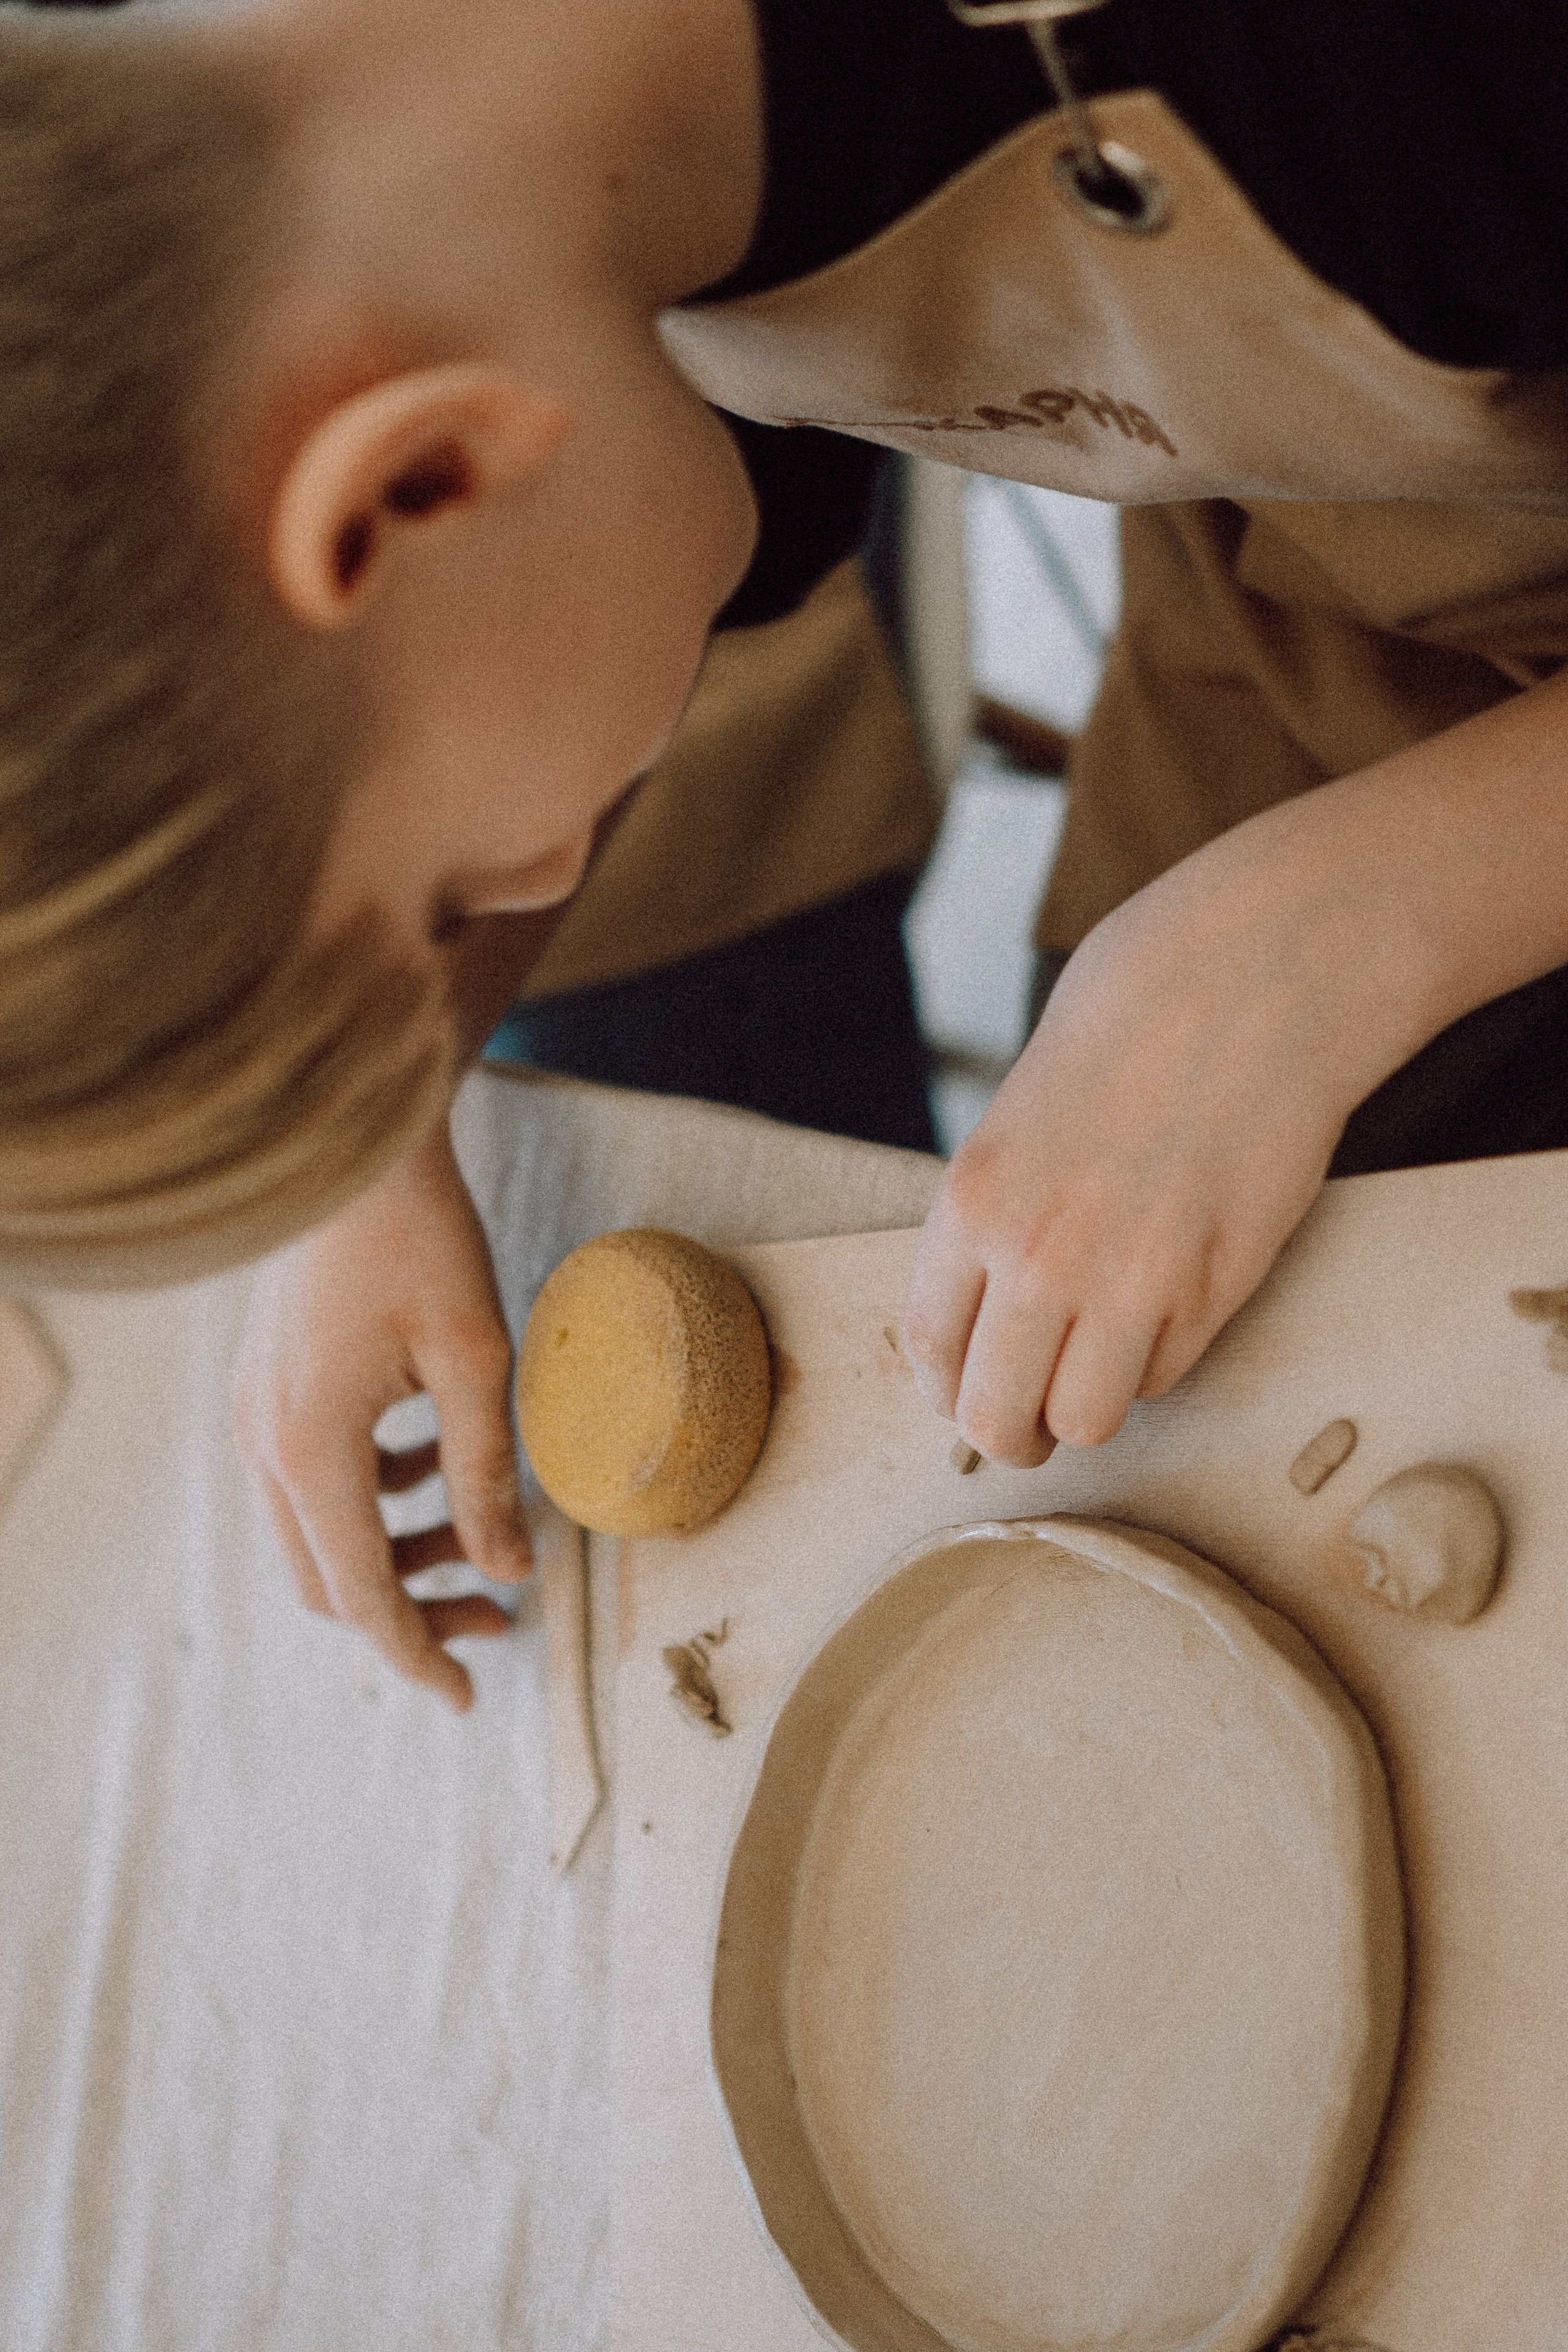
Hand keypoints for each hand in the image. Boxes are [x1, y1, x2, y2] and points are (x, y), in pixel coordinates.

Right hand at [233, 1117, 530, 1709]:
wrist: (358, 1148)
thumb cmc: (423, 1239)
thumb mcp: (476, 1361)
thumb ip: (487, 1475)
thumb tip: (512, 1572)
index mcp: (313, 1449)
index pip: (362, 1595)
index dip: (416, 1653)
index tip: (466, 1696)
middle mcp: (266, 1443)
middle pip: (330, 1577)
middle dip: (412, 1610)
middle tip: (498, 1614)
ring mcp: (258, 1414)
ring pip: (317, 1532)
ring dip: (395, 1553)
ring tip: (479, 1544)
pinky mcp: (269, 1387)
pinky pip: (312, 1480)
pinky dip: (372, 1499)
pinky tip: (433, 1470)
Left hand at [904, 852, 1366, 1464]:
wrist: (1248, 981)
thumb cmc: (1132, 1029)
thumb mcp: (1021, 1118)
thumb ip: (996, 1218)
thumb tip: (989, 1311)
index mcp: (974, 1202)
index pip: (930, 1348)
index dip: (946, 1390)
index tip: (966, 1395)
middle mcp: (1038, 1255)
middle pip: (994, 1416)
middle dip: (1009, 1434)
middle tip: (1028, 1424)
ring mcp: (1129, 1278)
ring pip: (1085, 1420)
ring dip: (1086, 1409)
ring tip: (1098, 1374)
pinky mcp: (1213, 1287)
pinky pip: (1163, 1376)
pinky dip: (1156, 1363)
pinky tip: (1164, 1306)